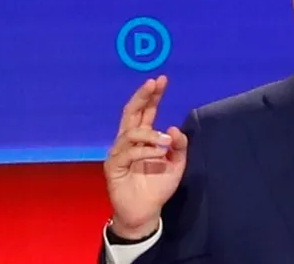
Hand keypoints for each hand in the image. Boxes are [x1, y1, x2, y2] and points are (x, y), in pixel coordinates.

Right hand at [103, 75, 188, 238]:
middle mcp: (128, 142)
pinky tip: (158, 154)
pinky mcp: (113, 167)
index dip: (152, 96)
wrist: (145, 212)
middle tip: (154, 84)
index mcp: (143, 138)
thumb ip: (180, 146)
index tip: (161, 80)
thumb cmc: (158, 187)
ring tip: (166, 143)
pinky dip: (145, 151)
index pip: (146, 111)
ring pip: (131, 133)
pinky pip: (128, 153)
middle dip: (143, 97)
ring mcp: (118, 153)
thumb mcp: (177, 164)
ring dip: (151, 134)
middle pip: (131, 113)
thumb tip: (174, 128)